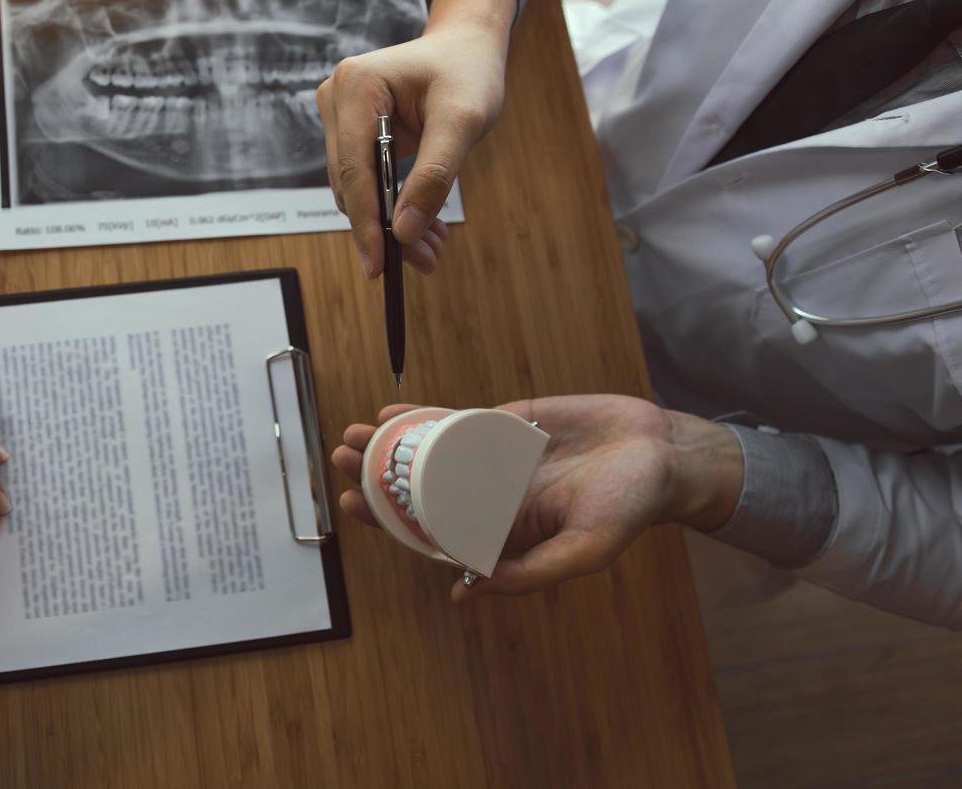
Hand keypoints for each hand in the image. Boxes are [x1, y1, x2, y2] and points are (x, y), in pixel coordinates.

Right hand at [318, 0, 515, 277]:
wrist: (465, 47)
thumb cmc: (467, 72)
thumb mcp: (462, 121)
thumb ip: (434, 175)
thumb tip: (404, 232)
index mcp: (356, 86)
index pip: (355, 169)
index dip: (366, 222)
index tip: (379, 265)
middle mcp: (336, 98)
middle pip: (351, 184)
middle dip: (384, 228)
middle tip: (425, 261)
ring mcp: (338, 115)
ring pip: (356, 189)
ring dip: (389, 222)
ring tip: (431, 248)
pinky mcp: (349, 131)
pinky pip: (364, 180)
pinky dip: (391, 206)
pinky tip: (422, 227)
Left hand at [330, 397, 743, 600]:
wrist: (662, 452)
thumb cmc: (628, 507)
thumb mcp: (584, 550)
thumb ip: (529, 573)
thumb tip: (462, 594)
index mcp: (499, 529)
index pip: (428, 528)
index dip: (387, 519)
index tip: (353, 504)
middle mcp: (487, 493)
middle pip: (417, 486)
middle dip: (375, 474)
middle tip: (341, 459)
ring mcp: (492, 455)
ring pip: (428, 450)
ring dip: (389, 443)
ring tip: (353, 433)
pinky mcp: (505, 422)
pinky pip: (455, 418)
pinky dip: (422, 414)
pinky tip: (391, 409)